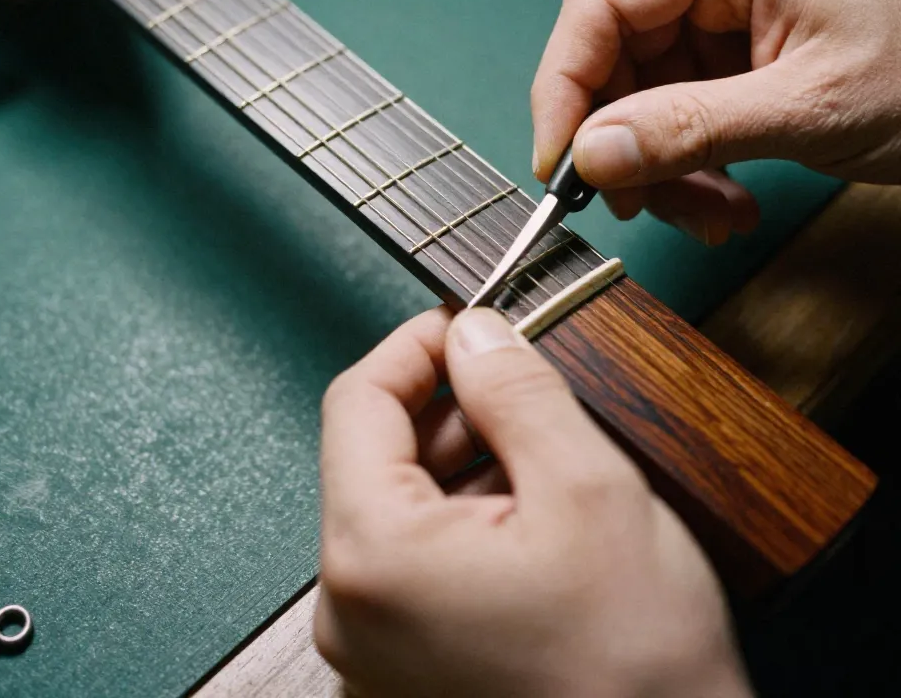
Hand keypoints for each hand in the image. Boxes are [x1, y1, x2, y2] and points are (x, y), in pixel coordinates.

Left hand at [315, 307, 751, 697]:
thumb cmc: (636, 676)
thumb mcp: (589, 491)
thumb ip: (518, 392)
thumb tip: (474, 332)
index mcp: (372, 555)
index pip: (358, 400)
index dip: (416, 345)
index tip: (466, 324)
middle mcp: (350, 609)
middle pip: (377, 453)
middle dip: (452, 407)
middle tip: (522, 386)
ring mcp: (373, 649)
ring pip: (403, 506)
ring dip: (466, 462)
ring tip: (541, 458)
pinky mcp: (405, 670)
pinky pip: (417, 561)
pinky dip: (467, 519)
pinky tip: (531, 520)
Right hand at [531, 0, 900, 244]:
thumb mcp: (808, 108)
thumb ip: (690, 128)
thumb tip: (589, 155)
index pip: (600, 3)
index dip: (565, 86)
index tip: (561, 165)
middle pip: (614, 53)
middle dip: (621, 140)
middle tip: (634, 207)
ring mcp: (726, 10)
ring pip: (640, 93)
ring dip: (659, 166)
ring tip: (707, 217)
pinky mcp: (735, 52)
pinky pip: (676, 110)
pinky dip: (688, 165)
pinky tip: (726, 201)